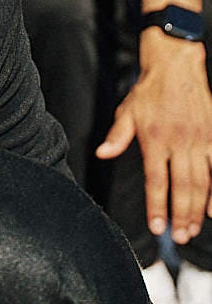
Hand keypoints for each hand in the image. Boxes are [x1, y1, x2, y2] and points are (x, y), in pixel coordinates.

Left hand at [96, 36, 211, 241]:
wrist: (176, 66)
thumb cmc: (148, 91)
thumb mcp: (127, 111)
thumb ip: (117, 136)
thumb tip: (102, 153)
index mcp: (154, 139)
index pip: (156, 181)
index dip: (157, 206)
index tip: (157, 227)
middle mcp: (179, 143)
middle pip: (183, 187)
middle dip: (181, 215)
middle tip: (180, 237)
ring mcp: (200, 141)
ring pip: (203, 182)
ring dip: (199, 208)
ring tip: (194, 229)